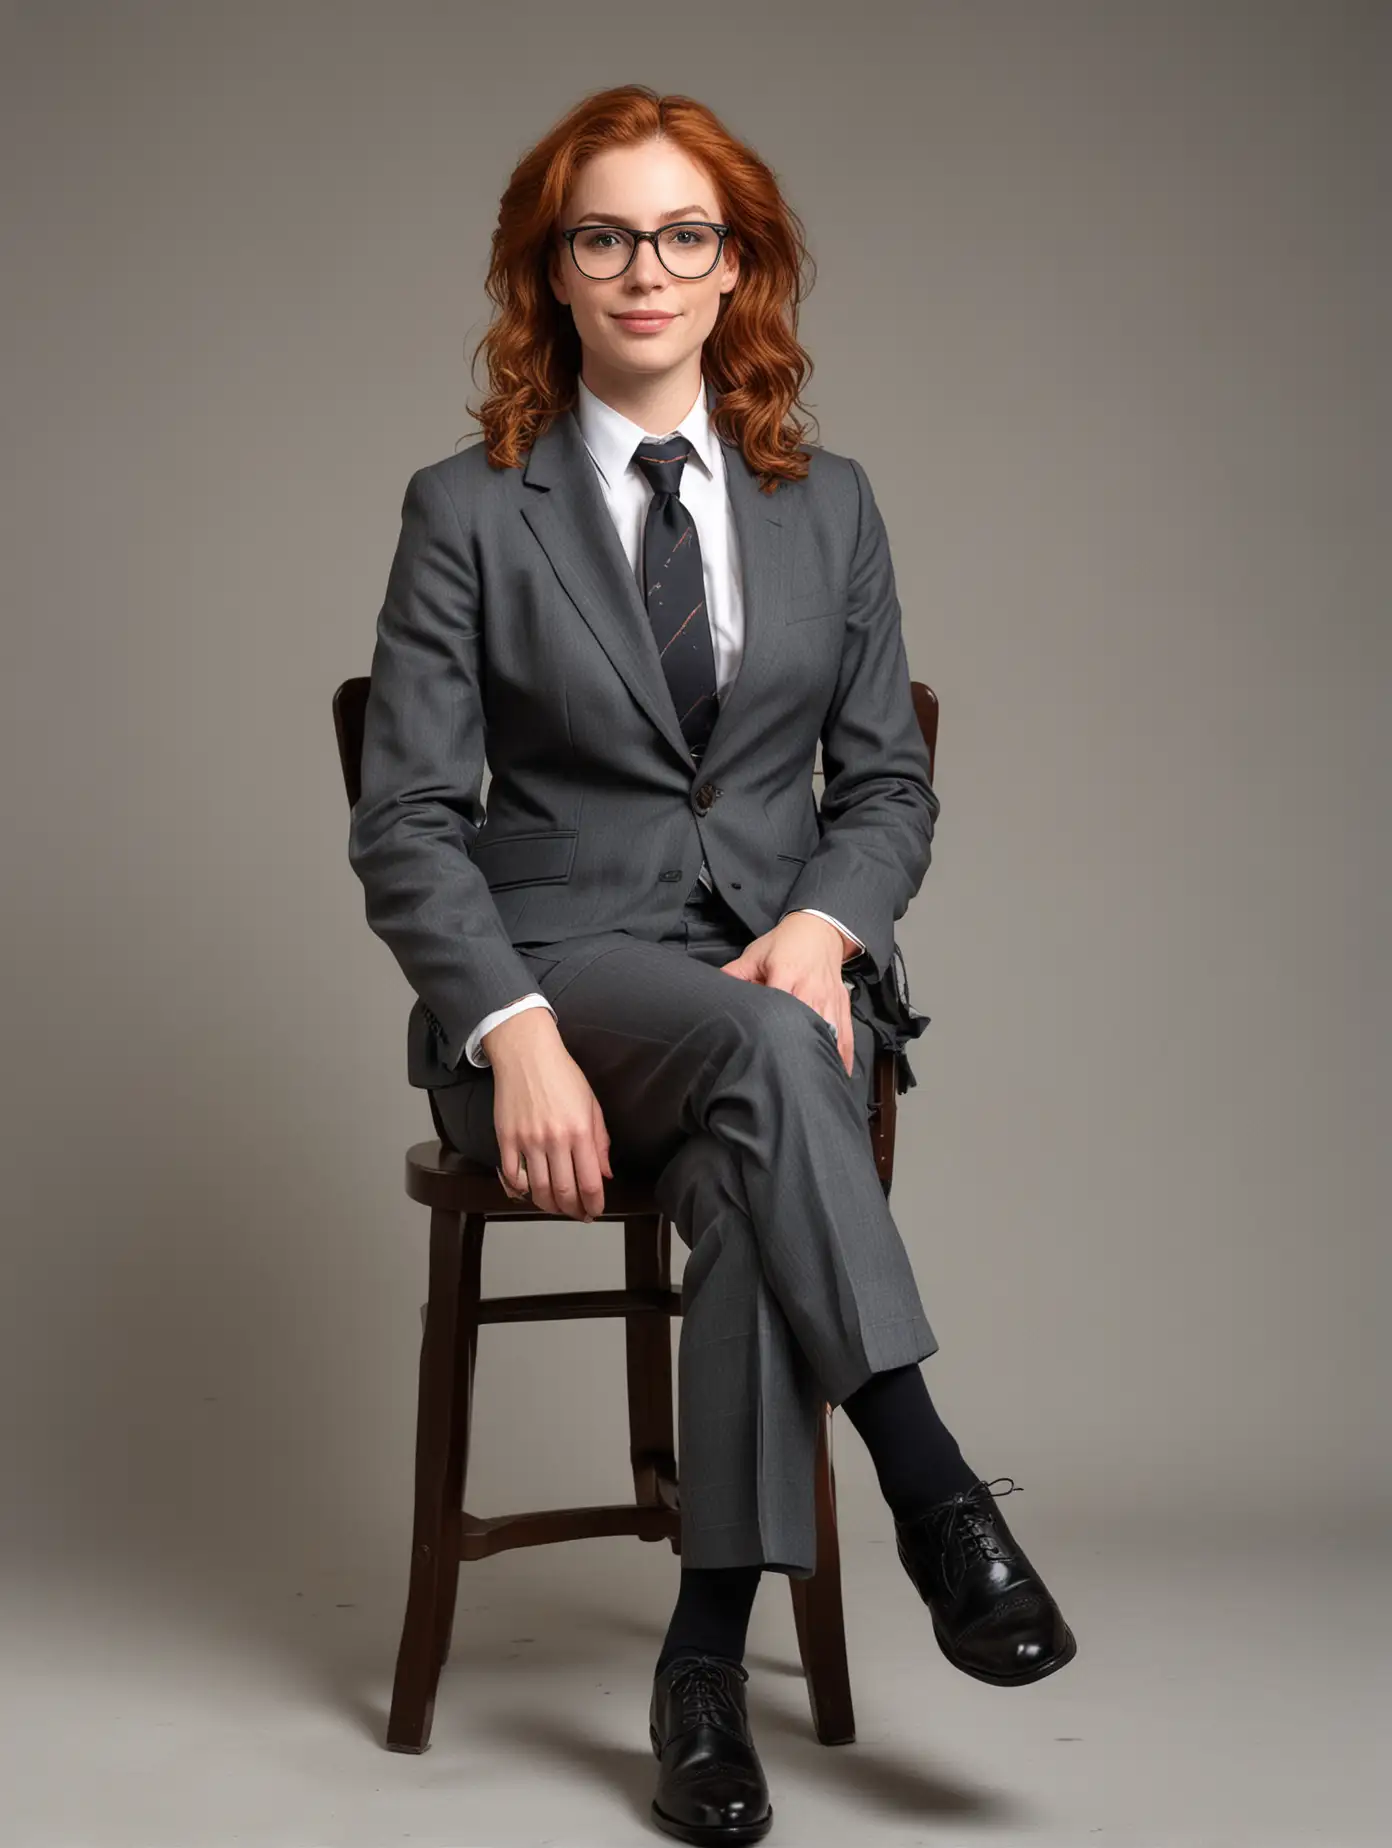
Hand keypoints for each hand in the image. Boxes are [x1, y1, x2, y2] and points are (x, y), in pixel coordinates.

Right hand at [482, 1010, 612, 1220]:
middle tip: (577, 1214)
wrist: (526, 1053)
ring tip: (557, 1207)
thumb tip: (605, 1174)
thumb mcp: (591, 1104)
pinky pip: (512, 1177)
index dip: (594, 1203)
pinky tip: (529, 1193)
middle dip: (573, 1210)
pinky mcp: (505, 1138)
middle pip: (563, 1192)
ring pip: (538, 1190)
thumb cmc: (562, 1074)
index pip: (590, 1182)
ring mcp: (527, 1141)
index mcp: (580, 1131)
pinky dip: (520, 1192)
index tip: (595, 1210)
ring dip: (549, 1206)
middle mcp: (554, 1140)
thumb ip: (600, 1141)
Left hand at [719, 913, 856, 1077]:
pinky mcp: (841, 1005)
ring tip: (812, 1080)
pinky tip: (840, 1073)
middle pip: (806, 1023)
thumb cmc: (786, 943)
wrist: (820, 930)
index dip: (771, 1025)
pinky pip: (846, 1034)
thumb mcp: (756, 954)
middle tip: (786, 1074)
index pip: (779, 1002)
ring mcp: (829, 999)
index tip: (762, 1047)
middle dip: (797, 1047)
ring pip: (829, 1032)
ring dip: (822, 1055)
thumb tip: (712, 989)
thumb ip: (735, 973)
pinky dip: (843, 1054)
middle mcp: (810, 989)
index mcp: (787, 974)